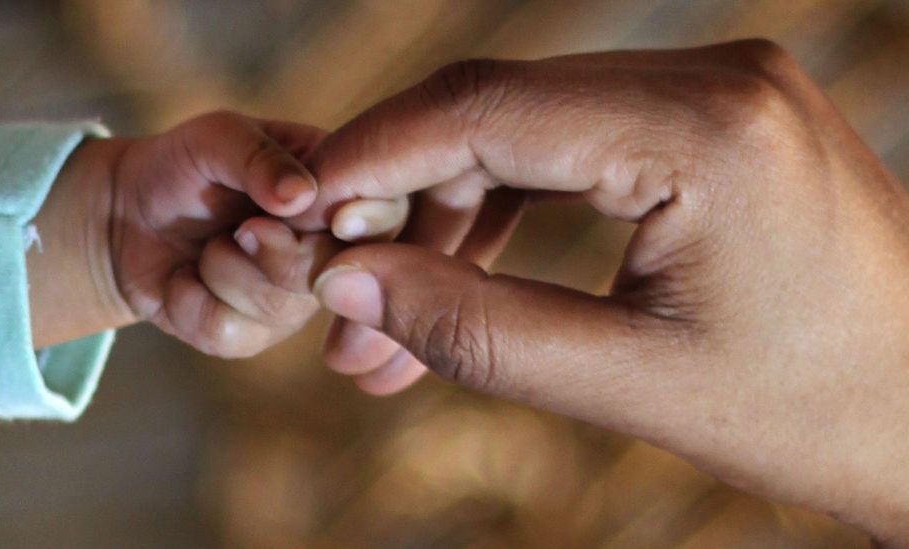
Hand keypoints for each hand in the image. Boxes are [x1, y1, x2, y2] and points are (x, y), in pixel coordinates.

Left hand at [30, 111, 332, 356]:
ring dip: (222, 271)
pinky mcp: (255, 334)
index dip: (360, 224)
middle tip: (239, 228)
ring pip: (280, 309)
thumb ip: (259, 157)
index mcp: (340, 190)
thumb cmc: (185, 165)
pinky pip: (233, 334)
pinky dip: (191, 302)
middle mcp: (332, 250)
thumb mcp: (216, 138)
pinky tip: (186, 279)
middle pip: (335, 274)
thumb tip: (301, 194)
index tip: (314, 216)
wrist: (127, 216)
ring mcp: (297, 297)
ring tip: (207, 246)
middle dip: (273, 253)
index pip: (385, 216)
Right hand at [300, 41, 908, 543]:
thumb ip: (470, 326)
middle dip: (402, 193)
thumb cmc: (812, 414)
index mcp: (704, 130)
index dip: (373, 155)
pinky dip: (512, 199)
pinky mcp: (714, 117)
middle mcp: (714, 77)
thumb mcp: (626, 382)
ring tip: (391, 302)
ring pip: (531, 124)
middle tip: (337, 280)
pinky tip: (463, 265)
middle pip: (500, 107)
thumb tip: (347, 279)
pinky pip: (579, 141)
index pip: (487, 110)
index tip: (299, 207)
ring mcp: (719, 88)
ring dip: (451, 204)